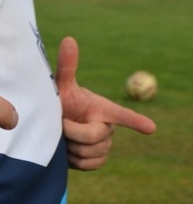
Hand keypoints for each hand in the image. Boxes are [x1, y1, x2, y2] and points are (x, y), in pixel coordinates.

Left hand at [56, 37, 155, 170]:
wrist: (53, 123)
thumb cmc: (61, 101)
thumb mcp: (61, 85)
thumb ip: (67, 65)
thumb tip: (69, 39)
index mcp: (103, 108)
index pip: (121, 114)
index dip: (135, 121)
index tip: (150, 127)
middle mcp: (107, 127)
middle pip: (92, 137)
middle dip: (71, 131)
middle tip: (61, 122)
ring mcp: (104, 146)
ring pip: (88, 153)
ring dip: (70, 146)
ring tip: (64, 134)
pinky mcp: (97, 161)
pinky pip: (87, 165)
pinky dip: (73, 159)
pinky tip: (68, 149)